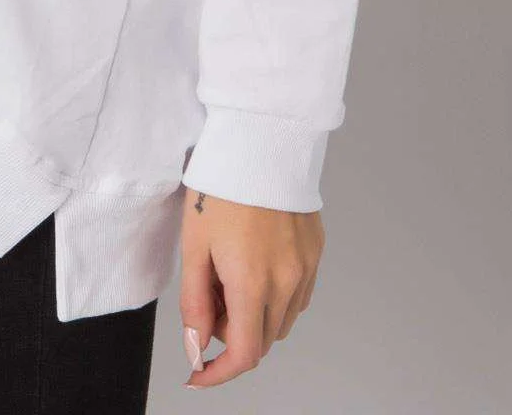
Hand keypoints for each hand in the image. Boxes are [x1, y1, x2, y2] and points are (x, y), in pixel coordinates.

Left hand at [178, 187, 322, 386]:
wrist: (260, 140)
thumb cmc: (221, 186)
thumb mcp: (195, 244)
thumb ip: (195, 302)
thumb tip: (196, 346)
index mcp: (253, 282)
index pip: (244, 354)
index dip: (218, 372)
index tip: (198, 373)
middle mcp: (288, 282)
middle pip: (262, 341)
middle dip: (231, 334)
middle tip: (210, 296)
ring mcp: (307, 268)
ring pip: (281, 321)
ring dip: (254, 316)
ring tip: (231, 273)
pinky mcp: (316, 252)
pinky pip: (298, 295)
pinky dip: (275, 296)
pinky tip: (254, 263)